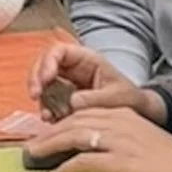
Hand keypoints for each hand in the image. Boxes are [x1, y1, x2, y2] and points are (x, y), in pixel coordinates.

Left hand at [22, 100, 171, 171]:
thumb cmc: (171, 162)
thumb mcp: (142, 139)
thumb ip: (117, 138)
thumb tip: (91, 151)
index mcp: (124, 113)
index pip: (83, 113)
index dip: (61, 123)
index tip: (45, 134)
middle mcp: (119, 121)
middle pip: (73, 122)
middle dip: (49, 133)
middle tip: (30, 145)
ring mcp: (120, 140)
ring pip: (74, 136)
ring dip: (50, 146)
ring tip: (33, 156)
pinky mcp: (121, 161)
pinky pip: (85, 162)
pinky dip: (67, 168)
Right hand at [28, 36, 158, 116]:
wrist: (136, 114)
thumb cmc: (129, 99)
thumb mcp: (117, 97)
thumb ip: (96, 99)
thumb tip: (72, 102)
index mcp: (87, 59)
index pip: (59, 51)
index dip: (47, 62)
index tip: (44, 80)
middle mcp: (73, 68)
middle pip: (44, 64)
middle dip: (36, 78)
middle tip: (34, 96)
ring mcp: (66, 82)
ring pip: (42, 82)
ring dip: (39, 97)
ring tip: (46, 115)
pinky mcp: (63, 98)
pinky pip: (48, 100)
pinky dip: (45, 109)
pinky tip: (50, 120)